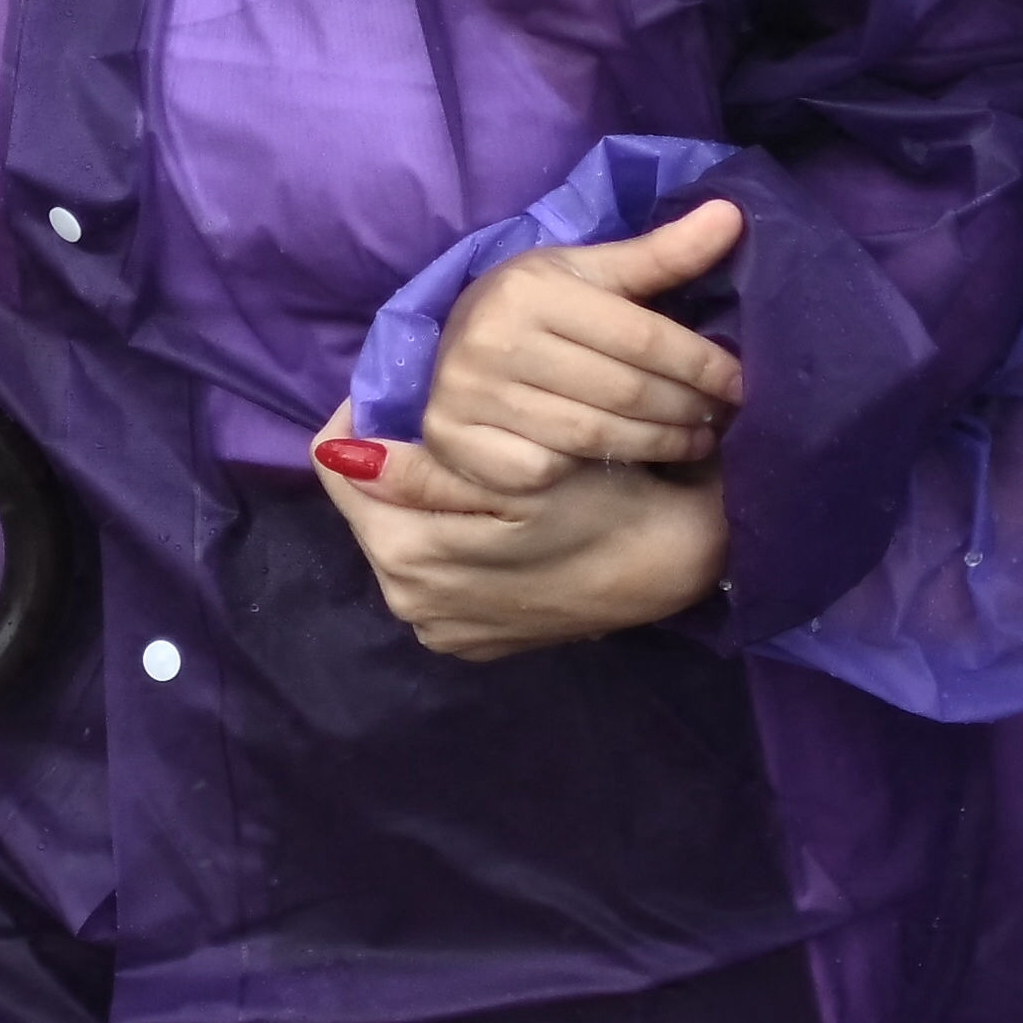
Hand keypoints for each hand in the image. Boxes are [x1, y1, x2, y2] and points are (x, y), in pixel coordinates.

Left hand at [322, 444, 725, 663]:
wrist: (682, 566)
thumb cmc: (604, 501)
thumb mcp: (518, 476)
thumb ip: (421, 471)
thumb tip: (339, 455)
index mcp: (408, 560)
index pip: (339, 468)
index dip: (366, 414)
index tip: (407, 384)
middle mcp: (410, 603)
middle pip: (367, 504)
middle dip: (394, 455)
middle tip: (446, 413)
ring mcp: (441, 627)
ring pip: (399, 534)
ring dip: (421, 495)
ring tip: (471, 458)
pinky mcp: (470, 638)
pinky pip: (433, 572)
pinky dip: (449, 536)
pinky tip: (491, 513)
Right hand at [360, 201, 748, 508]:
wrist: (451, 346)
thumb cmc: (537, 307)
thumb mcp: (593, 273)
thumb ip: (662, 254)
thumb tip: (732, 214)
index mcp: (531, 289)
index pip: (638, 336)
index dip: (699, 362)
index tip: (741, 381)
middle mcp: (493, 340)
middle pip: (621, 390)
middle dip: (686, 408)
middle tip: (725, 416)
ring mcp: (471, 396)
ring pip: (593, 437)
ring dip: (658, 444)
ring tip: (696, 440)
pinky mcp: (459, 443)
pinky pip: (547, 469)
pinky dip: (595, 471)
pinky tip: (632, 464)